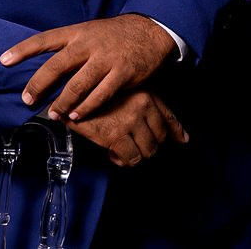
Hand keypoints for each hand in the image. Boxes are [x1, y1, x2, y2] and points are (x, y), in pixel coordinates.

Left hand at [0, 14, 175, 120]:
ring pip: (77, 84)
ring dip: (62, 102)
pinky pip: (101, 94)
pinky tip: (77, 116)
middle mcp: (88, 44)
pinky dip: (87, 107)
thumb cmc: (112, 35)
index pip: (44, 39)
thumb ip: (69, 46)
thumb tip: (43, 66)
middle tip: (27, 98)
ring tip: (53, 114)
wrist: (148, 31)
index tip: (3, 60)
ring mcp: (105, 58)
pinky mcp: (122, 73)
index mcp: (76, 32)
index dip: (23, 49)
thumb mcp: (88, 32)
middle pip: (57, 65)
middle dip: (39, 84)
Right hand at [67, 89, 188, 166]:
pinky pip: (131, 158)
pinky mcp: (116, 135)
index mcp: (146, 94)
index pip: (169, 118)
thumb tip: (180, 136)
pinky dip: (123, 160)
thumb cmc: (95, 92)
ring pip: (147, 151)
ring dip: (135, 154)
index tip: (182, 140)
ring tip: (121, 149)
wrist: (68, 94)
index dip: (175, 132)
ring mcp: (130, 120)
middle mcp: (142, 106)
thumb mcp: (123, 91)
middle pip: (159, 139)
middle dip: (146, 145)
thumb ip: (145, 105)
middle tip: (131, 144)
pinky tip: (112, 153)